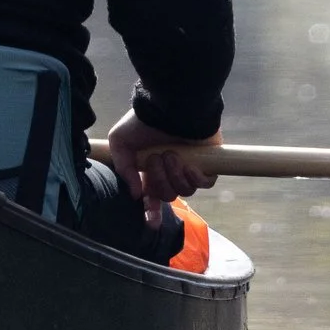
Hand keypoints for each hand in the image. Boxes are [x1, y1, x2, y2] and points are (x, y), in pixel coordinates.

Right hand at [105, 111, 220, 220]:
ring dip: (175, 175)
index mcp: (151, 170)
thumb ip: (123, 169)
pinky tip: (189, 164)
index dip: (151, 212)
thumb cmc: (143, 121)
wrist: (170, 106)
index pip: (152, 199)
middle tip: (157, 158)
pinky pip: (203, 184)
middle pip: (166, 196)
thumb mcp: (121, 142)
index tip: (150, 223)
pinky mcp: (208, 165)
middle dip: (160, 180)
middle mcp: (170, 172)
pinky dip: (195, 177)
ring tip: (172, 155)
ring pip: (184, 191)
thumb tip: (136, 195)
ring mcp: (189, 169)